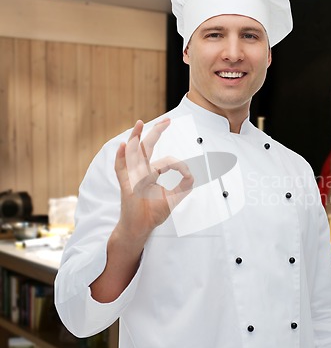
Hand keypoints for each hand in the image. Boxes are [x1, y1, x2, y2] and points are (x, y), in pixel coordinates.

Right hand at [114, 118, 193, 238]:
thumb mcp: (173, 198)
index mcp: (151, 173)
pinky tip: (123, 146)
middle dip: (156, 132)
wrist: (140, 227)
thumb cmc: (152, 213)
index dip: (180, 166)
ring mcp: (132, 177)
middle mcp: (140, 171)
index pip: (167, 161)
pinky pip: (122, 169)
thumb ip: (183, 186)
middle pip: (147, 147)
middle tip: (167, 119)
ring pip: (134, 153)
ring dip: (136, 137)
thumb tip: (192, 174)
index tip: (188, 174)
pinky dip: (122, 157)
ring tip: (139, 123)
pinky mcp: (126, 186)